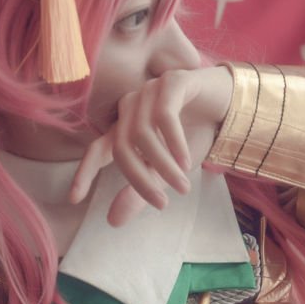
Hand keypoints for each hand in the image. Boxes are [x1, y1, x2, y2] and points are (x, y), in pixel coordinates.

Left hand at [68, 65, 234, 226]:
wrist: (230, 108)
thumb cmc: (195, 137)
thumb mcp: (168, 173)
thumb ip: (141, 194)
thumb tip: (113, 222)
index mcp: (125, 127)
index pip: (97, 150)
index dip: (84, 173)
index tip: (74, 199)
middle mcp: (131, 107)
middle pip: (121, 147)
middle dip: (140, 180)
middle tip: (161, 204)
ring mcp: (149, 91)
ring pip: (143, 133)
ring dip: (162, 165)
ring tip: (182, 186)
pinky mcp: (172, 81)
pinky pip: (164, 115)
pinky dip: (174, 142)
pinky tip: (185, 161)